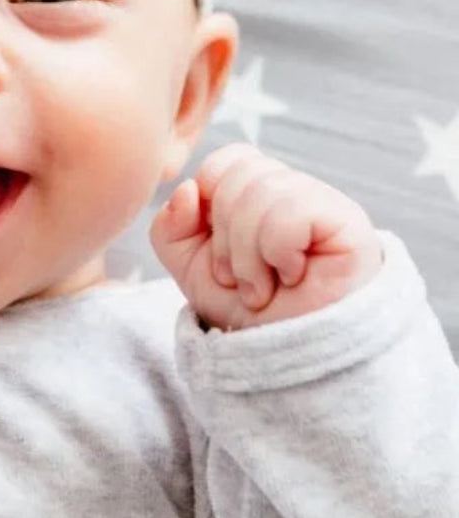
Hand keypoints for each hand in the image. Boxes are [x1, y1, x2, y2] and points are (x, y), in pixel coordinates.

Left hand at [149, 142, 382, 331]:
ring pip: (261, 193)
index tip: (215, 248)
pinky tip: (292, 278)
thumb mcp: (190, 268)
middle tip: (238, 279)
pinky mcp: (348, 222)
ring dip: (248, 255)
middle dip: (225, 238)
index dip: (209, 197)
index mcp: (260, 190)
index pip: (229, 159)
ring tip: (262, 288)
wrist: (287, 358)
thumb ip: (171, 228)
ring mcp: (324, 202)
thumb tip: (186, 189)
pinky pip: (291, 212)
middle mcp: (294, 188)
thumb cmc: (247, 309)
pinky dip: (277, 253)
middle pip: (238, 175)